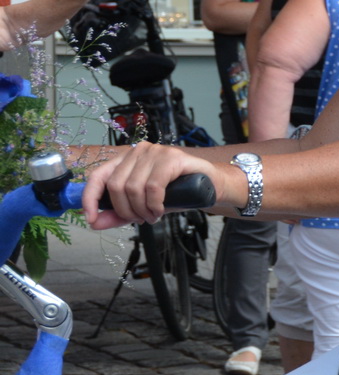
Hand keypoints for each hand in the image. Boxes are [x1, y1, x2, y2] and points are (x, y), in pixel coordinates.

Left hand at [80, 142, 223, 227]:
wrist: (213, 185)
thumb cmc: (179, 193)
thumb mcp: (144, 205)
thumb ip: (119, 213)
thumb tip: (95, 223)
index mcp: (126, 159)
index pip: (98, 176)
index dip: (90, 198)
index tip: (91, 219)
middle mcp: (138, 151)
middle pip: (115, 185)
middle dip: (125, 210)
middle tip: (141, 220)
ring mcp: (155, 152)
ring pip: (133, 187)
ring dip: (142, 210)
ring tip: (153, 216)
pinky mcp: (171, 158)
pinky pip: (153, 187)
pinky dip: (154, 204)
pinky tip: (161, 210)